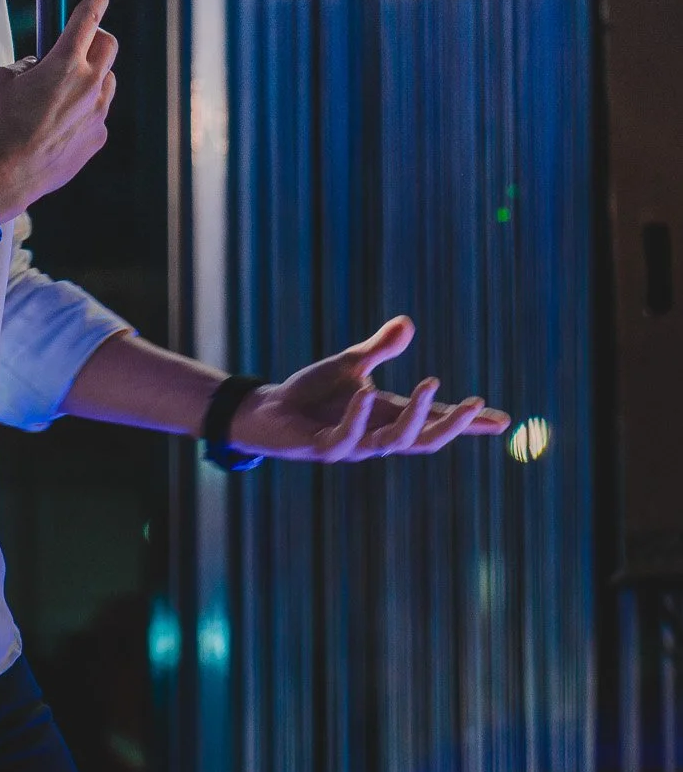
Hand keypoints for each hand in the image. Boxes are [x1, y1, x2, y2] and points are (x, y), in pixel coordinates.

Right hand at [0, 0, 116, 215]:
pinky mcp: (99, 137)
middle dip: (96, 38)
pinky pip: (99, 114)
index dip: (95, 0)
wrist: (7, 172)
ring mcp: (98, 112)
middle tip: (80, 43)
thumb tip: (37, 68)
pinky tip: (62, 124)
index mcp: (65, 63)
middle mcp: (89, 84)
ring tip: (66, 91)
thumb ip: (25, 65)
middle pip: (109, 46)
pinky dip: (86, 111)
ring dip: (93, 77)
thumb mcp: (2, 80)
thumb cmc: (1, 124)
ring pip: (107, 81)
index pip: (88, 19)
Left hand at [228, 316, 509, 462]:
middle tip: (478, 404)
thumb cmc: (312, 392)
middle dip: (454, 426)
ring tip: (429, 383)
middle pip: (425, 439)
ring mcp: (354, 445)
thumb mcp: (349, 364)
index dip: (467, 422)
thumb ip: (379, 348)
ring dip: (415, 416)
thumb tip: (408, 322)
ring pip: (395, 442)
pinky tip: (364, 392)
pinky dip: (358, 416)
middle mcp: (377, 433)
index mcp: (387, 414)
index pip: (434, 420)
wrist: (269, 411)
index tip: (502, 420)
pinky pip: (348, 438)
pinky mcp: (326, 449)